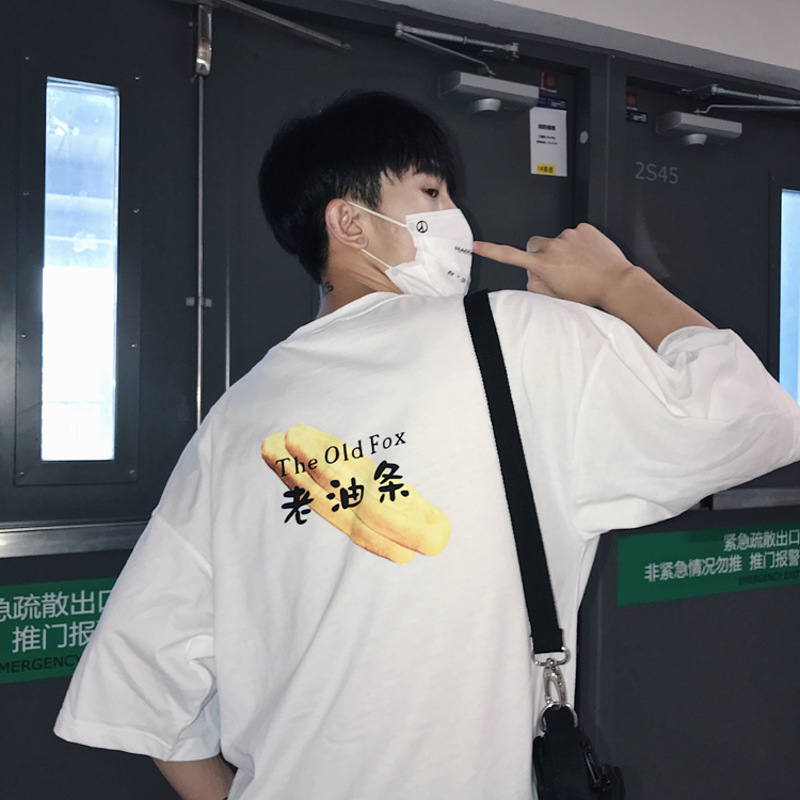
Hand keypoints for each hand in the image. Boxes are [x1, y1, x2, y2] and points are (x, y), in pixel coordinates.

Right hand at [472, 223, 637, 309]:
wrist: (616, 282)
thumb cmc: (589, 292)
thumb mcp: (556, 296)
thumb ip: (536, 286)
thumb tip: (531, 275)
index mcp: (543, 264)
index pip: (510, 256)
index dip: (490, 251)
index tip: (476, 246)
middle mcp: (553, 246)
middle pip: (534, 244)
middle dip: (540, 252)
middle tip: (556, 267)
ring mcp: (569, 235)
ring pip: (557, 240)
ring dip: (563, 249)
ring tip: (580, 264)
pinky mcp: (584, 228)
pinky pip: (575, 234)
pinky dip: (580, 243)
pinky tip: (589, 255)